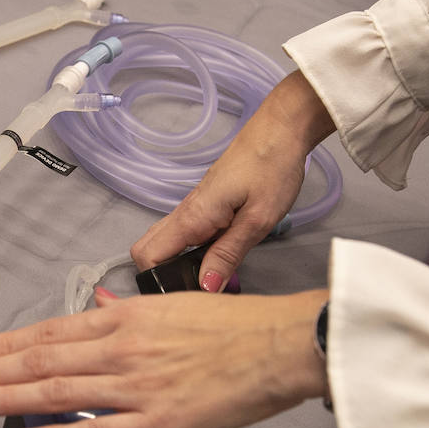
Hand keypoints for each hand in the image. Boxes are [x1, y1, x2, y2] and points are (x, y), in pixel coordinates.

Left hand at [0, 287, 328, 427]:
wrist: (283, 347)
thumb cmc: (236, 326)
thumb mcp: (173, 304)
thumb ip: (129, 309)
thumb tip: (97, 303)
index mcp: (125, 318)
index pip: (51, 330)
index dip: (7, 343)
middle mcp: (121, 348)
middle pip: (41, 360)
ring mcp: (136, 386)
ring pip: (56, 391)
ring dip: (6, 398)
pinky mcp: (156, 423)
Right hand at [132, 71, 335, 288]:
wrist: (281, 131)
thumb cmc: (272, 168)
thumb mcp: (257, 220)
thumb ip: (228, 255)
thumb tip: (204, 288)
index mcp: (192, 216)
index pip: (148, 256)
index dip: (158, 281)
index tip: (184, 296)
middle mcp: (185, 212)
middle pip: (147, 249)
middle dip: (161, 274)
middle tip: (195, 290)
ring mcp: (193, 207)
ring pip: (165, 241)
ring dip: (179, 264)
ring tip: (213, 278)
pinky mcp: (206, 205)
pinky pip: (184, 233)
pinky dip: (192, 252)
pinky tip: (219, 258)